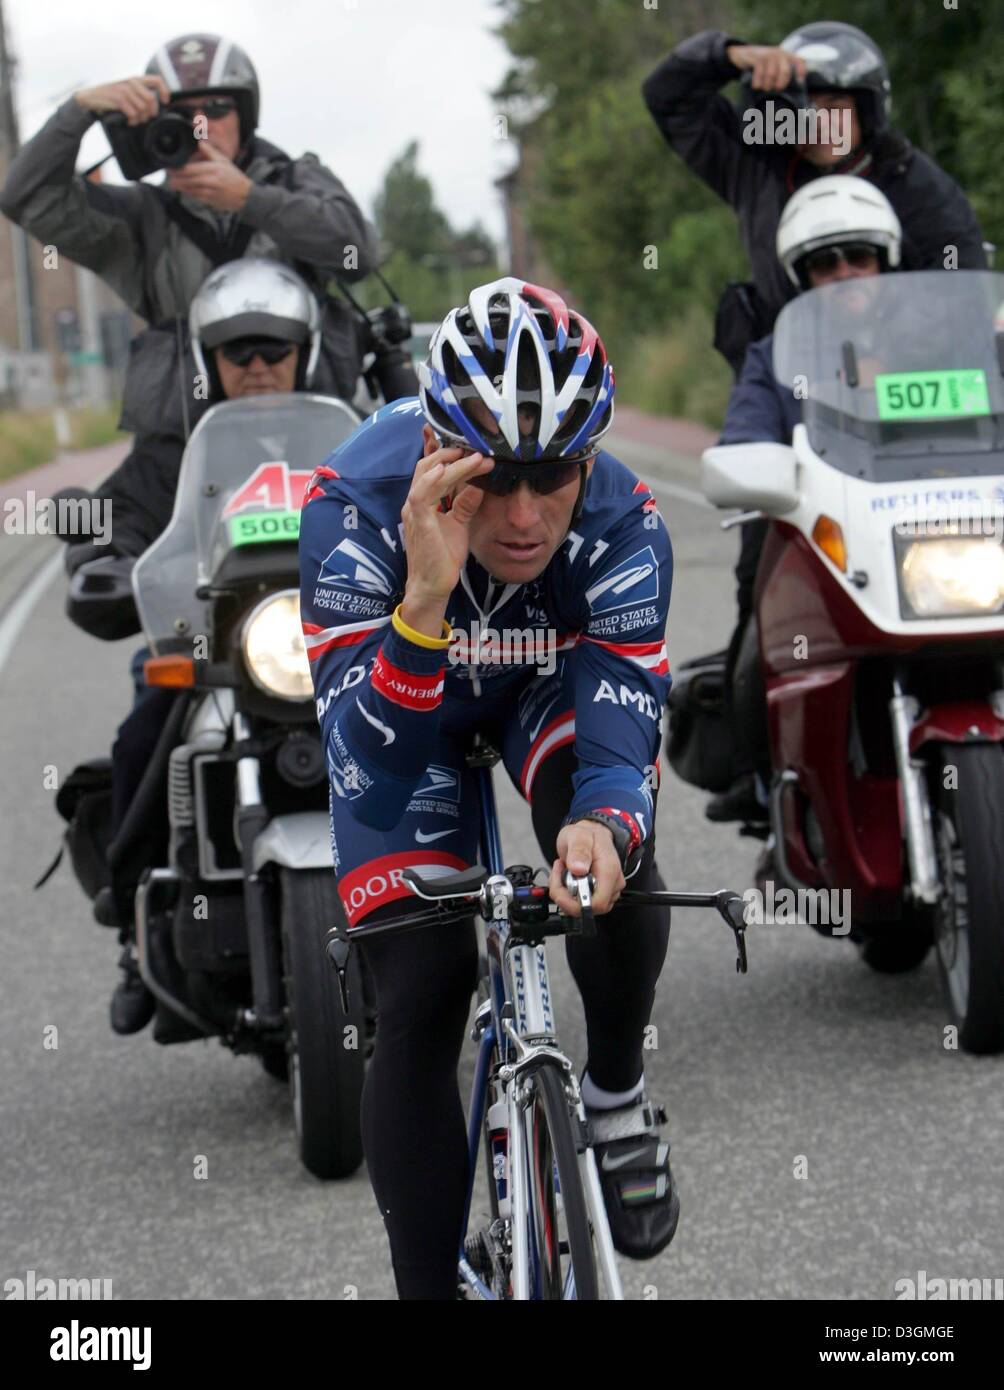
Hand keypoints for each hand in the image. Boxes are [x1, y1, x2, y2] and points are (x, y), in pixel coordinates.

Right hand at [75, 75, 169, 122]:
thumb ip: (140, 94)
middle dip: (151, 112)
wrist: (90, 98)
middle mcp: (131, 81)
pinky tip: (129, 121)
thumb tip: (155, 106)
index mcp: (136, 79)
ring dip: (140, 118)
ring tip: (135, 120)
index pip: (157, 80)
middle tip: (145, 118)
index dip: (165, 92)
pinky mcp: (117, 97)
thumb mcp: (127, 92)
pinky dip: (132, 120)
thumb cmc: (110, 97)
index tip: (165, 102)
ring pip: (142, 108)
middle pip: (151, 99)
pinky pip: (133, 113)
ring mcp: (124, 89)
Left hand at [165, 142, 252, 211]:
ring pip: (190, 189)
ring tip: (172, 184)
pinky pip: (196, 196)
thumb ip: (210, 151)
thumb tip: (199, 142)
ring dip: (180, 187)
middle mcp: (211, 181)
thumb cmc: (234, 177)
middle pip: (188, 180)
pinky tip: (184, 190)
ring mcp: (210, 192)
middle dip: (176, 178)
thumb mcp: (224, 161)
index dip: (178, 169)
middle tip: (168, 176)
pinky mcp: (210, 201)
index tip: (170, 167)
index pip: (190, 169)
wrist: (245, 195)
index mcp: (213, 169)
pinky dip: (188, 193)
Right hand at [399, 446, 494, 634]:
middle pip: (427, 464)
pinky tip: (447, 469)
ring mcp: (415, 510)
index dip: (450, 455)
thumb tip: (479, 485)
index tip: (475, 451)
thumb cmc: (441, 557)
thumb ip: (465, 504)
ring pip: (428, 474)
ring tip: (475, 458)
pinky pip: (421, 493)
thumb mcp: (459, 524)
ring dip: (452, 463)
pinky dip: (432, 479)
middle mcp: (415, 501)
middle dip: (451, 452)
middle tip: (477, 450)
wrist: (433, 585)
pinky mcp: (419, 521)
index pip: (433, 469)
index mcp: (423, 501)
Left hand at [550, 822, 624, 916]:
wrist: (592, 833)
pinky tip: (567, 878)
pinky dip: (569, 894)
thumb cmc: (587, 835)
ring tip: (562, 872)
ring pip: (583, 907)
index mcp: (609, 871)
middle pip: (588, 907)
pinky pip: (582, 903)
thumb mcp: (578, 836)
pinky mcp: (599, 893)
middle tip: (558, 874)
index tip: (561, 887)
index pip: (598, 904)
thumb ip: (579, 850)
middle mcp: (612, 884)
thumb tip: (578, 868)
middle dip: (566, 896)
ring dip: (566, 894)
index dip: (576, 903)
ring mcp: (607, 890)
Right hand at [726, 44, 806, 91]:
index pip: (798, 61)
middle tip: (778, 89)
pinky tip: (756, 86)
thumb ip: (783, 72)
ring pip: (772, 74)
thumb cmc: (762, 65)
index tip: (799, 82)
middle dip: (782, 83)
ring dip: (767, 85)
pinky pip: (759, 73)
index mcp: (786, 56)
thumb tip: (794, 89)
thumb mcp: (775, 64)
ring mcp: (768, 55)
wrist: (744, 53)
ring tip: (764, 88)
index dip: (801, 71)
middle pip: (785, 71)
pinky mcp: (757, 59)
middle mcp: (779, 54)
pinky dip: (758, 82)